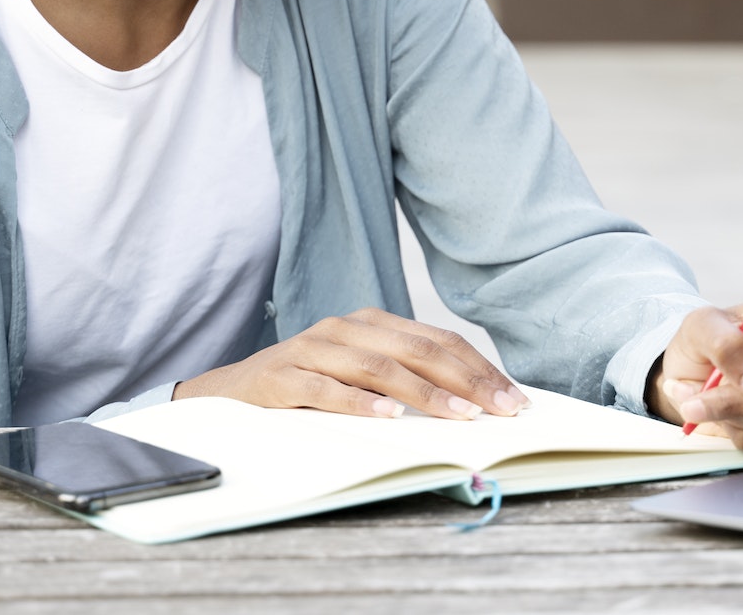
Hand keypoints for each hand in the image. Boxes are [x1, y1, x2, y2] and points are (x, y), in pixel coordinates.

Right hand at [174, 308, 527, 419]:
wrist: (229, 390)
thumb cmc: (307, 385)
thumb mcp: (359, 375)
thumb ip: (405, 379)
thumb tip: (472, 406)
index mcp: (371, 324)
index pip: (438, 340)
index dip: (479, 368)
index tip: (513, 397)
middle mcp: (346, 329)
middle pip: (418, 350)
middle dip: (466, 381)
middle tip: (501, 409)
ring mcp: (313, 349)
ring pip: (379, 367)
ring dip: (425, 394)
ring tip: (459, 416)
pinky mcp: (282, 377)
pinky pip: (326, 389)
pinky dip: (359, 403)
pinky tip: (387, 417)